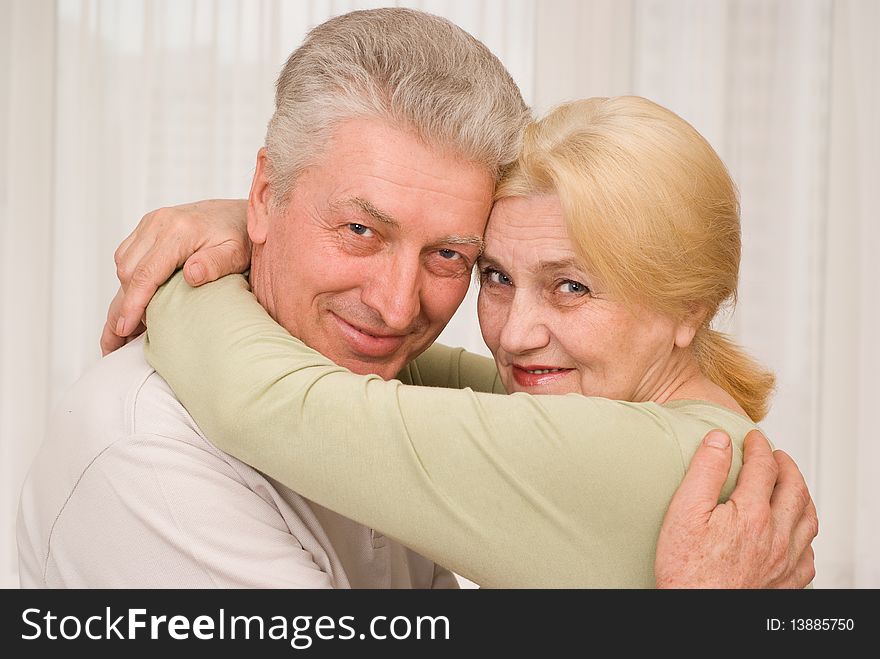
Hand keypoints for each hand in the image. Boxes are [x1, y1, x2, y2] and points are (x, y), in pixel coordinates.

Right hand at [100, 199, 250, 355]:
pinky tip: (139, 296)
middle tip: (130, 332)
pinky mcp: (149, 226)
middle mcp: (159, 222)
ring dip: (126, 291)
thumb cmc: (241, 236)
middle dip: (126, 303)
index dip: (132, 304)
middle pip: (128, 270)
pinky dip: (129, 277)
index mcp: (179, 231)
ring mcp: (151, 222)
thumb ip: (216, 264)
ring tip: (133, 319)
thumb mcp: (237, 253)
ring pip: (123, 263)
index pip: (145, 273)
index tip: (124, 328)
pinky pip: (127, 254)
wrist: (239, 213)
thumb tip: (192, 275)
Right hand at [655, 429, 817, 587]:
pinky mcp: (786, 584)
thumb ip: (705, 471)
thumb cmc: (685, 569)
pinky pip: (808, 554)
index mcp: (752, 514)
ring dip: (801, 495)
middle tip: (775, 455)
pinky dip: (805, 534)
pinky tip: (794, 532)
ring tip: (790, 485)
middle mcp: (776, 537)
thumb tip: (719, 440)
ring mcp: (785, 562)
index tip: (753, 438)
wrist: (696, 613)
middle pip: (794, 489)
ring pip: (808, 520)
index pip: (764, 468)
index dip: (758, 447)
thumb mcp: (684, 511)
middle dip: (786, 466)